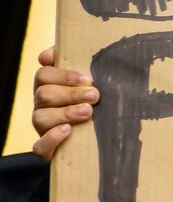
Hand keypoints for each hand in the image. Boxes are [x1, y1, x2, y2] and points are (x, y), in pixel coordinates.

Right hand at [31, 46, 96, 161]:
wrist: (102, 140)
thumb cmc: (100, 102)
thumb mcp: (95, 82)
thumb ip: (85, 62)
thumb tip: (60, 52)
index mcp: (51, 86)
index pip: (44, 75)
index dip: (63, 75)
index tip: (88, 78)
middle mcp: (43, 106)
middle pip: (44, 94)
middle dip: (70, 94)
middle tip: (95, 95)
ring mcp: (43, 127)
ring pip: (40, 117)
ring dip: (65, 113)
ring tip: (88, 112)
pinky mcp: (47, 149)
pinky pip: (39, 146)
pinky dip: (52, 138)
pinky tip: (68, 131)